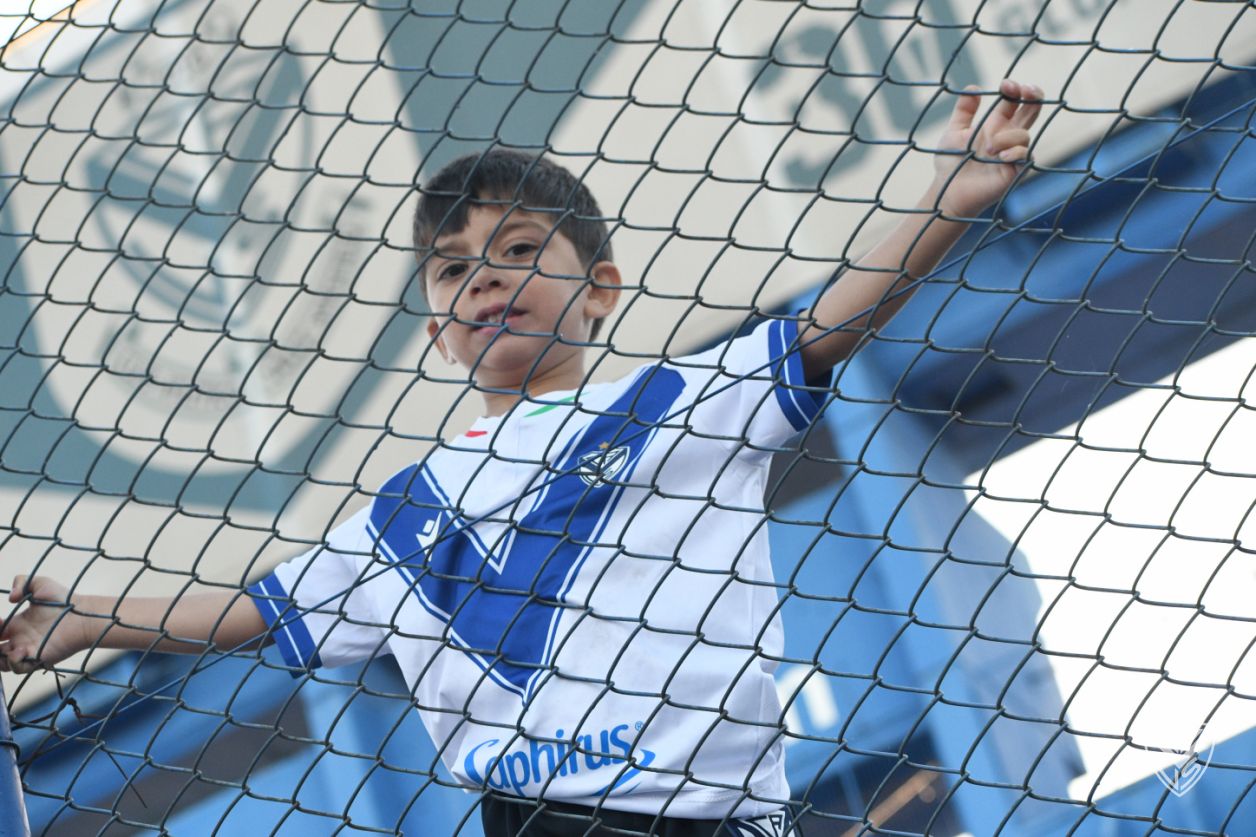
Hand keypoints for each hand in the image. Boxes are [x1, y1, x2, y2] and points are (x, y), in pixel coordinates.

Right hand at [0, 575, 87, 674]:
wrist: (83, 615)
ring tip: (10, 646)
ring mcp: (28, 651)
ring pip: (2, 663)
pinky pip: (18, 669)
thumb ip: (21, 582)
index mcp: (17, 624)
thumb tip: (10, 598)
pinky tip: (21, 650)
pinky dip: (13, 663)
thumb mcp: (40, 584)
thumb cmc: (64, 600)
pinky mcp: (38, 660)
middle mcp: (20, 639)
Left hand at [933, 79, 1042, 216]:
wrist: (947, 191)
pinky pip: (1025, 156)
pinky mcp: (1015, 171)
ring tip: (988, 148)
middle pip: (1032, 110)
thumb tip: (973, 87)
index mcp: (996, 124)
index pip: (1015, 101)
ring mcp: (1014, 153)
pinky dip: (1014, 153)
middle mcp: (1008, 136)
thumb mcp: (953, 132)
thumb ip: (963, 110)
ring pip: (1024, 134)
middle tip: (1025, 91)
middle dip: (1033, 96)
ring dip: (1007, 137)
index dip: (1016, 89)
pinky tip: (999, 157)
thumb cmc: (950, 163)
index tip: (1006, 85)